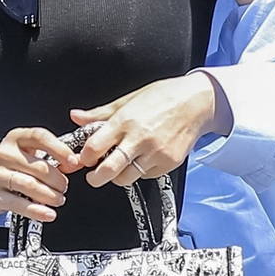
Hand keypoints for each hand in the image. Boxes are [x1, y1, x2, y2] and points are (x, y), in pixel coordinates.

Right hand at [0, 126, 80, 222]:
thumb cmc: (15, 165)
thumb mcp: (32, 154)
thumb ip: (55, 156)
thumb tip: (76, 163)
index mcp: (16, 138)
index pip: (39, 137)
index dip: (59, 149)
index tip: (73, 162)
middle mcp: (4, 153)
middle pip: (38, 167)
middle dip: (58, 180)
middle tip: (64, 187)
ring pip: (29, 185)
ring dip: (50, 196)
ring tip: (58, 199)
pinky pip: (19, 204)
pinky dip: (37, 211)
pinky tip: (48, 214)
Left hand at [72, 73, 218, 187]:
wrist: (197, 102)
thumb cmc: (165, 97)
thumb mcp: (129, 99)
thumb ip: (100, 113)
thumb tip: (77, 117)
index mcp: (126, 121)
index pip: (94, 147)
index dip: (85, 157)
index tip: (84, 158)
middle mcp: (139, 138)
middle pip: (108, 170)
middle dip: (95, 178)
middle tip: (93, 176)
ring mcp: (155, 153)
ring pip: (126, 178)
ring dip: (118, 176)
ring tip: (118, 166)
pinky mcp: (168, 163)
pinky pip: (146, 176)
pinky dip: (139, 172)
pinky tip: (142, 159)